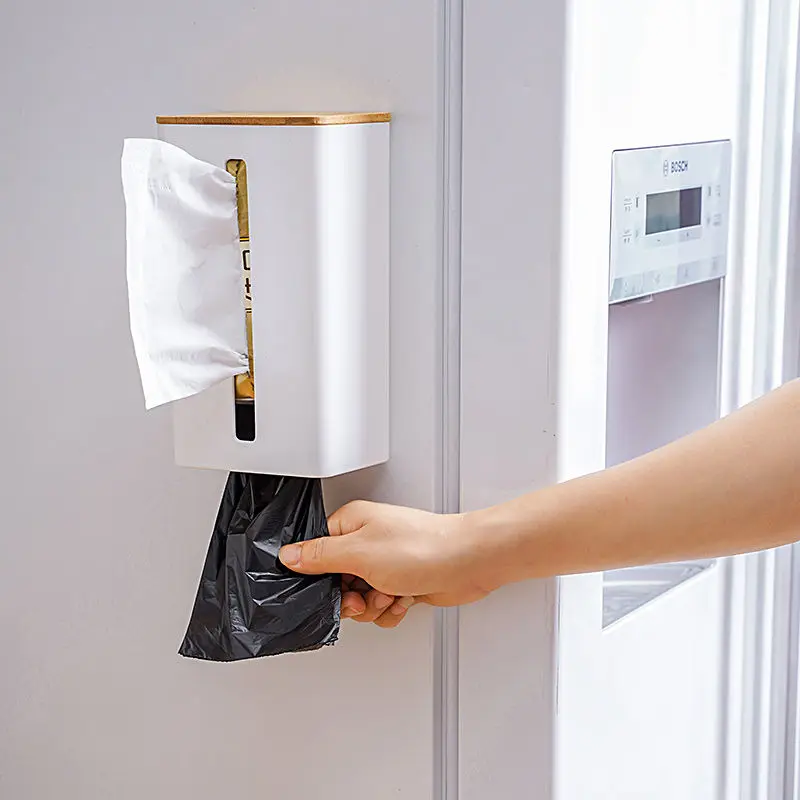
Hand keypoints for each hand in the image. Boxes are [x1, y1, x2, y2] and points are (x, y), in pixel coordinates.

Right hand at [278, 501, 489, 627]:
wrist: (468, 562)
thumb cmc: (423, 547)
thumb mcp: (359, 552)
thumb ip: (319, 556)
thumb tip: (288, 555)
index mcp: (351, 524)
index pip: (316, 553)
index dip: (320, 577)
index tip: (333, 587)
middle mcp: (367, 541)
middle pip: (337, 582)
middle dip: (352, 598)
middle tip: (366, 595)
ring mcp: (385, 563)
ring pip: (360, 599)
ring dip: (374, 605)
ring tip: (390, 594)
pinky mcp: (402, 582)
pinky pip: (382, 607)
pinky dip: (391, 610)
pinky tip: (402, 600)